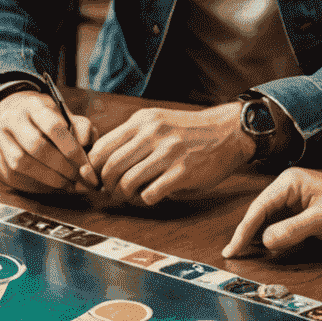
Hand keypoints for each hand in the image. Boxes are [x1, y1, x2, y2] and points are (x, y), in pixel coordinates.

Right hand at [0, 90, 99, 197]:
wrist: (18, 119)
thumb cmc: (50, 121)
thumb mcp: (68, 117)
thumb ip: (83, 129)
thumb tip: (85, 146)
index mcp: (32, 105)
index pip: (52, 126)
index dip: (71, 148)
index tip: (85, 165)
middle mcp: (10, 120)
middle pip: (35, 147)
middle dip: (61, 167)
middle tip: (78, 178)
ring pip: (20, 164)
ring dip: (48, 178)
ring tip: (67, 183)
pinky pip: (12, 177)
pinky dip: (34, 185)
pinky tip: (50, 185)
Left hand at [88, 103, 253, 205]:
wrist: (228, 131)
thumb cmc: (188, 130)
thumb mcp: (156, 122)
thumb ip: (132, 137)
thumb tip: (103, 162)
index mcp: (141, 121)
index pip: (102, 147)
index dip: (93, 167)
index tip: (96, 178)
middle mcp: (152, 134)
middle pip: (111, 166)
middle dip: (106, 185)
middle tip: (111, 192)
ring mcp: (168, 152)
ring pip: (128, 181)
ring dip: (124, 195)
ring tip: (129, 197)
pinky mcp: (183, 171)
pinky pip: (151, 193)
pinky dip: (146, 199)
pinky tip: (151, 197)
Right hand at [224, 169, 321, 258]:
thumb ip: (293, 229)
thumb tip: (265, 241)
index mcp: (289, 183)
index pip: (259, 207)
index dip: (243, 230)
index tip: (232, 249)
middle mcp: (288, 188)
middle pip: (259, 212)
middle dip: (246, 233)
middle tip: (234, 254)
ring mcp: (294, 199)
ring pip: (268, 219)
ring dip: (257, 235)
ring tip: (242, 253)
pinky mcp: (301, 211)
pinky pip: (279, 223)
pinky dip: (271, 235)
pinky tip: (264, 247)